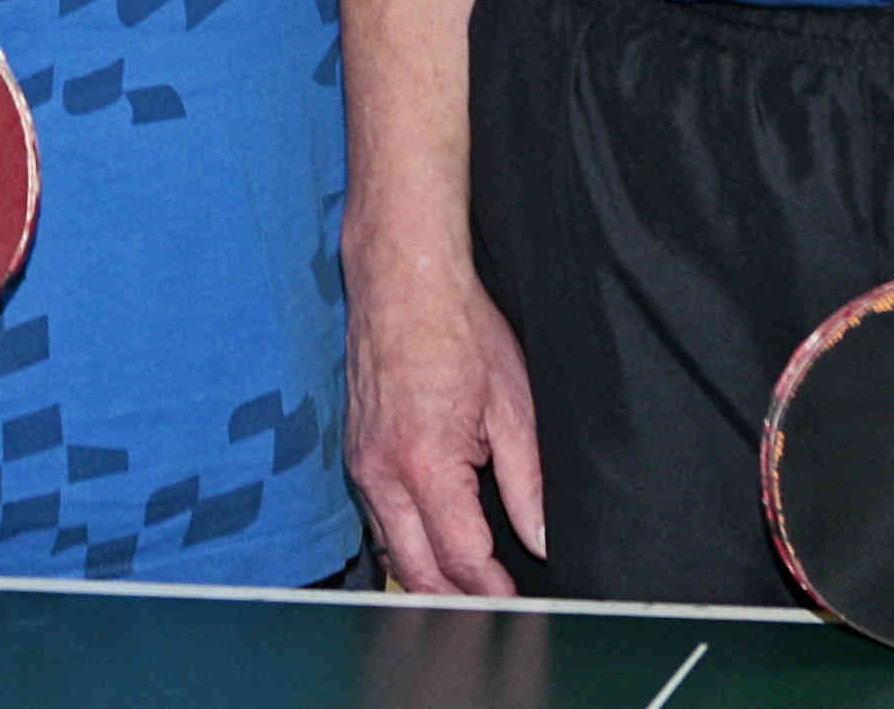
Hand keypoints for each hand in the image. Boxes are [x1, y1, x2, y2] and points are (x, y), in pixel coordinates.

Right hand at [346, 247, 545, 594]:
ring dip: (430, 579)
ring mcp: (360, 465)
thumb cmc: (459, 330)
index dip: (495, 591)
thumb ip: (528, 483)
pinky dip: (408, 546)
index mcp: (426, 462)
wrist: (402, 282)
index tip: (521, 606)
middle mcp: (382, 473)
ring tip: (473, 591)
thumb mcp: (513, 406)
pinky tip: (437, 548)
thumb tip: (539, 540)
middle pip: (418, 572)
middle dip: (459, 601)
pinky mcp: (354, 456)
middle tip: (498, 612)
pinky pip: (380, 521)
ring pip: (392, 552)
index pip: (463, 557)